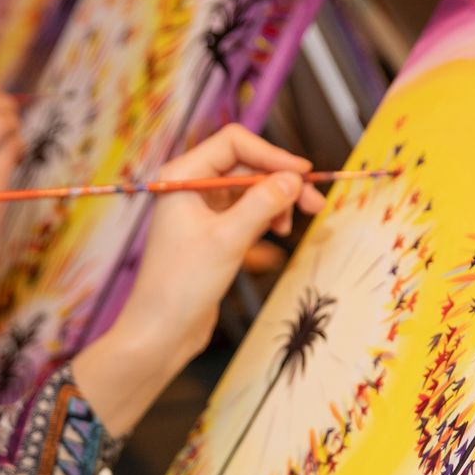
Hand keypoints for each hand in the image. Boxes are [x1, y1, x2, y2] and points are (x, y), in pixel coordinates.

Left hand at [72, 125, 321, 434]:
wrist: (160, 332)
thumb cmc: (182, 285)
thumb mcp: (228, 239)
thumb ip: (262, 203)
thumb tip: (294, 177)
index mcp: (182, 176)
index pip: (234, 143)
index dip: (272, 154)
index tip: (303, 173)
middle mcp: (189, 186)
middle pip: (246, 166)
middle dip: (279, 182)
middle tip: (313, 204)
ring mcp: (200, 210)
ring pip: (249, 191)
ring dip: (274, 202)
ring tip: (288, 227)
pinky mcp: (210, 233)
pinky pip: (244, 213)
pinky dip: (264, 219)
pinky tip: (276, 235)